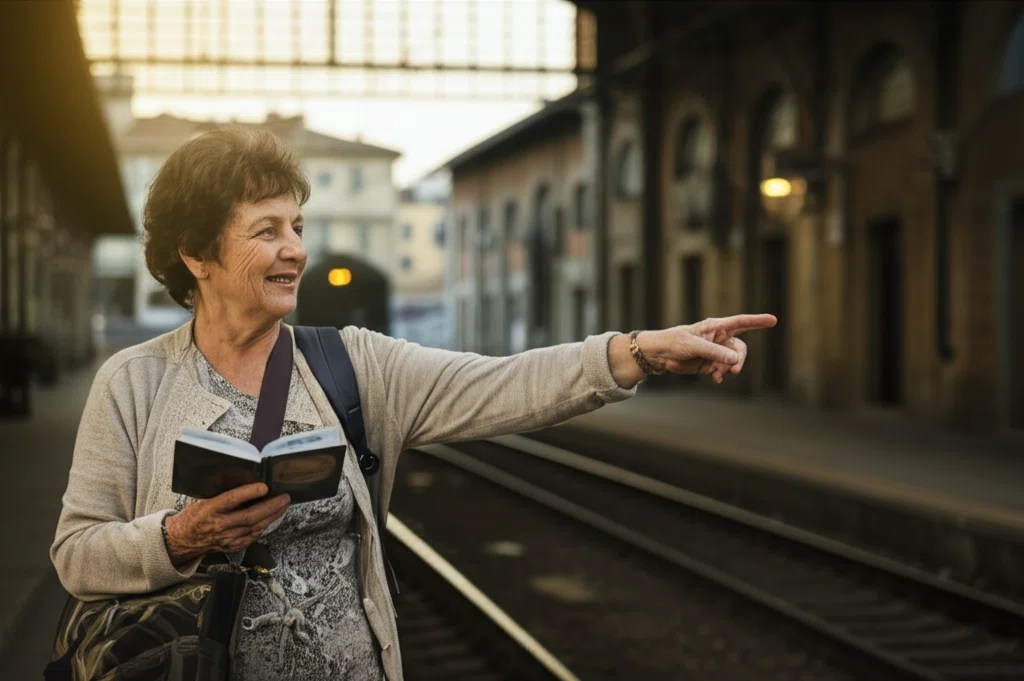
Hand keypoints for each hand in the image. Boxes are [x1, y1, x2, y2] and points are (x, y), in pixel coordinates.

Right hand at [163, 483, 289, 567]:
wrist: (183, 540)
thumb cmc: (194, 515)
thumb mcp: (203, 499)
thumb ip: (222, 493)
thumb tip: (246, 480)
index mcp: (208, 510)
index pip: (231, 500)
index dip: (248, 493)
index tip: (264, 486)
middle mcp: (219, 525)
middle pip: (249, 517)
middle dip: (270, 506)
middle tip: (284, 497)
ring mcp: (226, 538)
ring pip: (255, 527)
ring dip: (272, 516)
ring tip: (283, 505)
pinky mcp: (232, 547)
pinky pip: (253, 537)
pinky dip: (264, 526)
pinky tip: (272, 518)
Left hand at [609, 314, 776, 387]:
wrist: (659, 355)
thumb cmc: (674, 342)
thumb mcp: (694, 346)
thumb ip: (715, 352)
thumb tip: (734, 359)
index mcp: (716, 327)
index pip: (741, 322)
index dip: (757, 321)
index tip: (773, 320)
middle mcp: (718, 338)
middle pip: (739, 347)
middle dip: (739, 358)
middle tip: (735, 369)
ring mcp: (715, 351)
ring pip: (733, 360)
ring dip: (729, 368)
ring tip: (720, 375)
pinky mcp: (710, 364)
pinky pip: (723, 369)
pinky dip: (722, 374)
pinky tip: (716, 379)